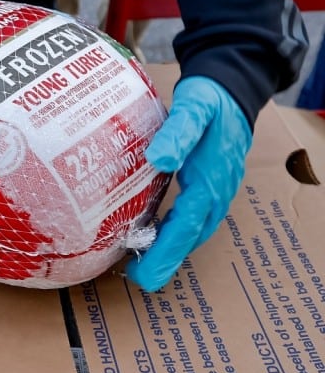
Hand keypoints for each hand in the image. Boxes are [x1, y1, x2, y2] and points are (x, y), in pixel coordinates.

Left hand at [125, 76, 251, 291]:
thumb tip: (158, 160)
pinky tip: (154, 233)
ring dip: (171, 248)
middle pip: (190, 236)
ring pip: (193, 229)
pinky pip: (193, 216)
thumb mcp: (193, 109)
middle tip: (140, 280)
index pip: (185, 225)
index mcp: (210, 180)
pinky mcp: (210, 186)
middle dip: (166, 260)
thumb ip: (177, 132)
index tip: (146, 274)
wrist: (232, 91)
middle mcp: (216, 192)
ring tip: (143, 265)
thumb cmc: (209, 100)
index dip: (165, 251)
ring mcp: (216, 191)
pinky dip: (175, 230)